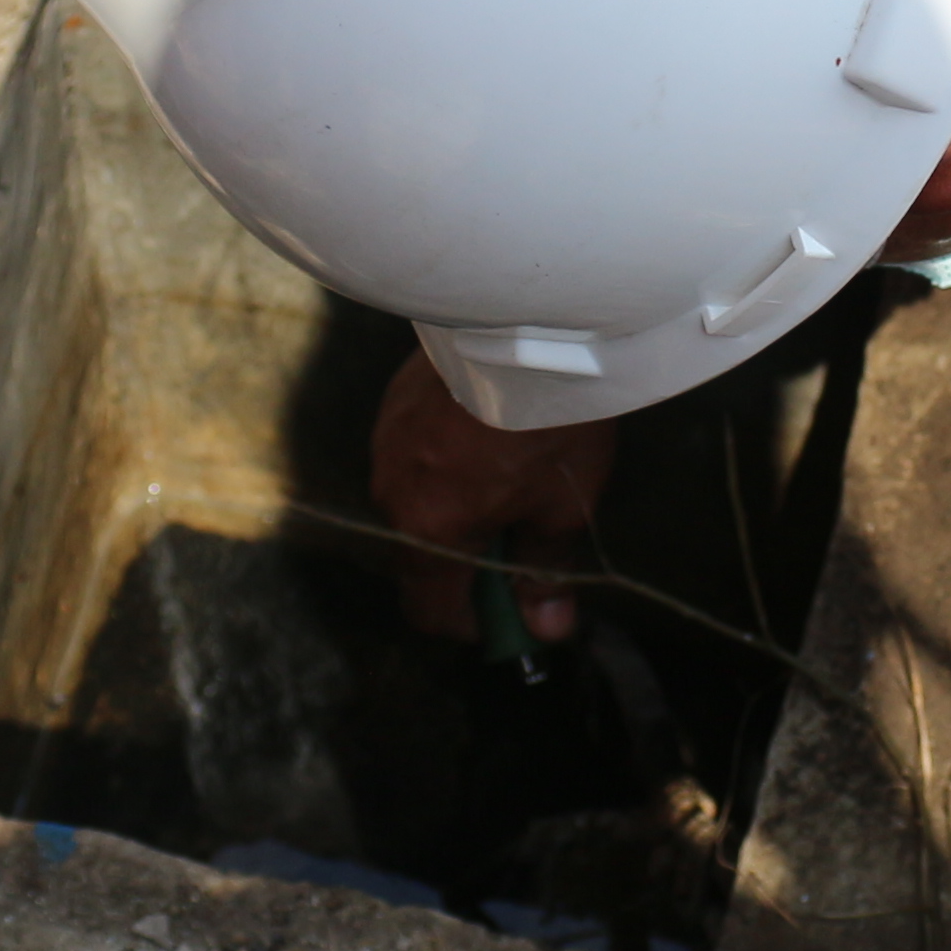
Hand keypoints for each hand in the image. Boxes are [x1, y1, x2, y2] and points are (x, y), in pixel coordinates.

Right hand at [367, 352, 612, 641]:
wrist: (529, 321)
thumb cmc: (548, 421)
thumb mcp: (562, 507)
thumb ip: (543, 572)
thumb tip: (544, 628)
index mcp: (429, 532)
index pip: (428, 612)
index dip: (471, 626)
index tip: (509, 618)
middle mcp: (393, 493)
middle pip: (422, 555)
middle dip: (469, 561)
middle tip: (524, 539)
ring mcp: (387, 444)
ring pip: (418, 500)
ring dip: (455, 506)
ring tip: (513, 474)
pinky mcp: (395, 403)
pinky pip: (415, 454)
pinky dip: (446, 461)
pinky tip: (490, 435)